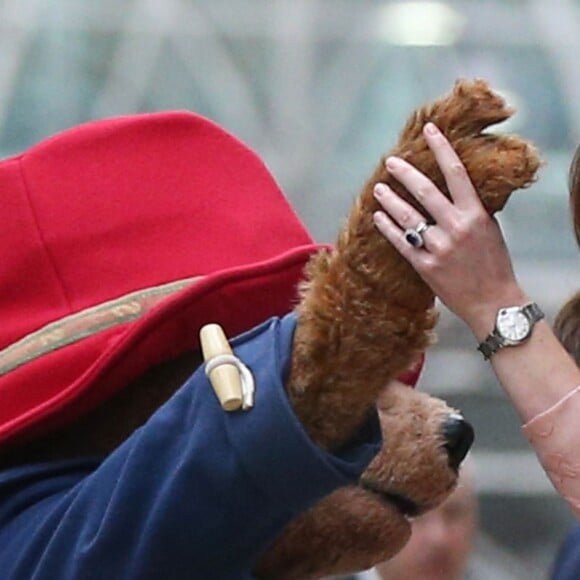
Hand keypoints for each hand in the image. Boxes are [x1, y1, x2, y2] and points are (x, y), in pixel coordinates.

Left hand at [372, 122, 528, 339]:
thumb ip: (471, 209)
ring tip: (378, 188)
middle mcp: (457, 227)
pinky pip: (401, 242)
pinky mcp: (425, 266)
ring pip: (408, 216)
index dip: (442, 148)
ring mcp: (439, 247)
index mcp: (476, 214)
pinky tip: (378, 217)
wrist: (493, 302)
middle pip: (425, 191)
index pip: (456, 173)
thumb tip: (453, 187)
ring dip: (390, 200)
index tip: (429, 131)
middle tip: (391, 161)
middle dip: (406, 173)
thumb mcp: (490, 230)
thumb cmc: (494, 264)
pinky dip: (388, 228)